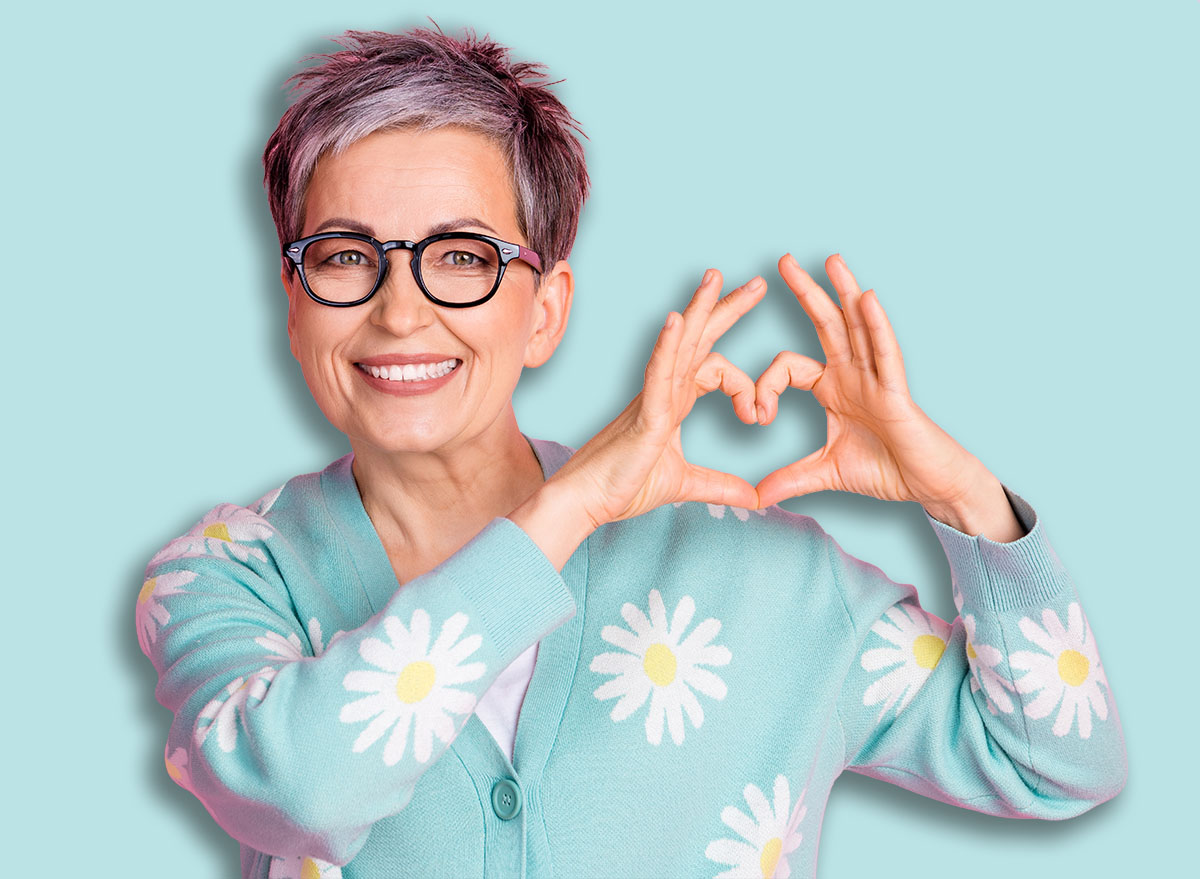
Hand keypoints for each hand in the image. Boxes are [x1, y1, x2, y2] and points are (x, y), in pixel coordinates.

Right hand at [553, 269, 765, 528]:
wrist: (586, 502)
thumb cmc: (622, 487)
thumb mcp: (685, 485)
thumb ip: (720, 487)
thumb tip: (755, 499)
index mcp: (674, 401)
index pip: (716, 369)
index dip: (744, 387)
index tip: (759, 418)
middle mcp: (664, 391)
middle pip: (699, 339)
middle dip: (727, 308)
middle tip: (758, 283)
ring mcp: (652, 398)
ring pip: (678, 344)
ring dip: (698, 309)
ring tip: (716, 278)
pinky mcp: (644, 414)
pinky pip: (657, 373)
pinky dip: (667, 345)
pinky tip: (676, 320)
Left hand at [754, 253, 1006, 526]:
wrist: (927, 485)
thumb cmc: (886, 469)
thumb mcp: (826, 473)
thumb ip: (790, 479)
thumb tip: (756, 498)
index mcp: (832, 388)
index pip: (788, 367)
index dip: (765, 387)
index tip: (755, 416)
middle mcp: (853, 374)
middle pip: (826, 324)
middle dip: (806, 292)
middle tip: (783, 260)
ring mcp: (876, 378)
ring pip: (859, 327)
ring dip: (845, 292)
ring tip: (832, 260)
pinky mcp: (897, 391)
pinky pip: (887, 353)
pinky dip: (876, 326)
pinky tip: (866, 299)